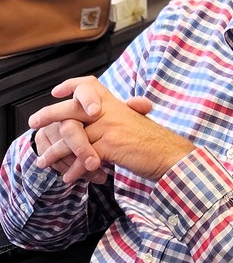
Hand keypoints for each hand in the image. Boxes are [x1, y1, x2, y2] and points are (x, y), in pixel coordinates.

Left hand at [29, 76, 194, 182]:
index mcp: (116, 105)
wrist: (168, 153)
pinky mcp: (111, 145)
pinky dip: (73, 170)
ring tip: (43, 162)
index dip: (72, 85)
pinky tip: (68, 177)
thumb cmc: (152, 142)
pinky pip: (83, 157)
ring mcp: (110, 127)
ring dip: (54, 151)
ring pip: (73, 136)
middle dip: (50, 115)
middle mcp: (111, 112)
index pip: (91, 85)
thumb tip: (94, 129)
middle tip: (34, 124)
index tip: (57, 91)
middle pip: (73, 108)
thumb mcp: (133, 123)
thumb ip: (113, 121)